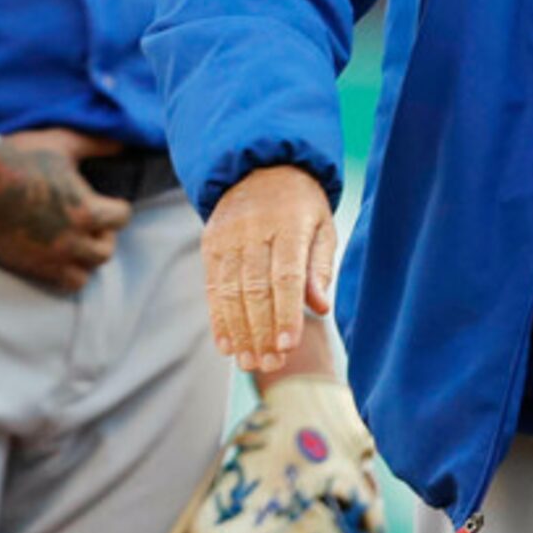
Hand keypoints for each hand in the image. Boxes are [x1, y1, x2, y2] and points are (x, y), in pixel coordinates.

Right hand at [0, 127, 132, 292]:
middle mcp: (70, 241)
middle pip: (105, 251)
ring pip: (84, 274)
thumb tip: (123, 142)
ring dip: (84, 259)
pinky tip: (55, 251)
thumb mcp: (61, 143)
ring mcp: (46, 257)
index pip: (122, 218)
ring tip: (74, 239)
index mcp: (84, 211)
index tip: (104, 200)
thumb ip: (96, 145)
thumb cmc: (18, 156)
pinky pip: (57, 283)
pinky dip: (63, 272)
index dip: (115, 207)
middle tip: (89, 221)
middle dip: (102, 236)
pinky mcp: (25, 265)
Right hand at [203, 165, 338, 374]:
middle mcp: (255, 230)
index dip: (286, 313)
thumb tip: (321, 307)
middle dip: (262, 331)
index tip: (288, 345)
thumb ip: (320, 267)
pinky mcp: (210, 244)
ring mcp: (228, 237)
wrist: (261, 167)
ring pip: (230, 292)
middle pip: (256, 289)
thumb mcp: (322, 226)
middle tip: (271, 364)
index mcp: (291, 223)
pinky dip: (218, 319)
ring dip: (239, 332)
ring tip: (250, 363)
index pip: (287, 275)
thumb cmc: (302, 206)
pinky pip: (212, 287)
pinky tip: (227, 346)